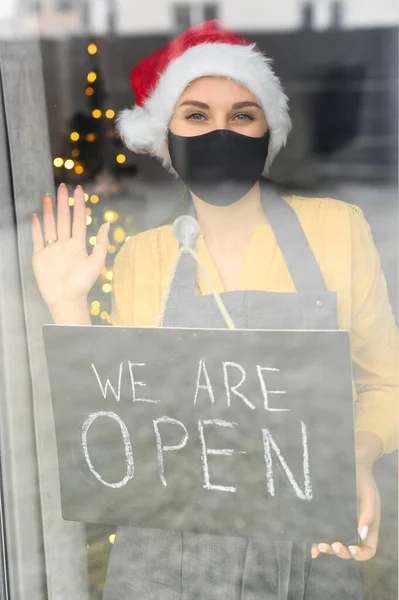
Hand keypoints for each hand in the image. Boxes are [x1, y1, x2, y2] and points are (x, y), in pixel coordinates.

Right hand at [32, 184, 108, 308]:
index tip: (79, 190)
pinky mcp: (40, 256)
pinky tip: (35, 217)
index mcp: (78, 244)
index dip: (78, 205)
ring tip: (48, 196)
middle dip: (63, 203)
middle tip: (62, 187)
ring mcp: (51, 249)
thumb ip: (100, 243)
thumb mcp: (96, 262)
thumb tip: (106, 224)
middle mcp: (64, 244)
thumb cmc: (83, 283)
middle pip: (63, 219)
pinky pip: (37, 239)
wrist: (66, 299)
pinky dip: (36, 228)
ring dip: (48, 211)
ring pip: (50, 225)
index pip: (78, 220)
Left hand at [311, 462, 380, 560]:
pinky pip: (323, 533)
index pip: (367, 550)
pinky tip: (311, 546)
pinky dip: (316, 542)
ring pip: (334, 545)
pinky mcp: (328, 518)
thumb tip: (362, 534)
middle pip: (349, 551)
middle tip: (333, 545)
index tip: (352, 548)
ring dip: (327, 549)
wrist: (350, 466)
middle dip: (341, 552)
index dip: (360, 554)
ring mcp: (340, 525)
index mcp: (368, 529)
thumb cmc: (364, 482)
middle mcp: (354, 531)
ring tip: (320, 546)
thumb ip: (369, 515)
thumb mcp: (370, 497)